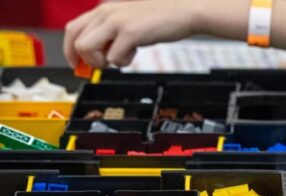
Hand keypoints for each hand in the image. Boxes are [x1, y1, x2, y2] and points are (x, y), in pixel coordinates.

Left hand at [65, 0, 203, 67]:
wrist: (185, 12)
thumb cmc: (160, 19)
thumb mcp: (128, 21)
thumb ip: (110, 34)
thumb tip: (96, 56)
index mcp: (103, 10)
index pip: (72, 30)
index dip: (70, 50)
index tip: (78, 65)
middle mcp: (105, 13)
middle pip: (76, 42)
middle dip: (86, 60)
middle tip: (101, 66)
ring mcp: (116, 22)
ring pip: (86, 49)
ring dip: (101, 62)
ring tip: (121, 58)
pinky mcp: (130, 33)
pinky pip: (113, 57)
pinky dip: (123, 62)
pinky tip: (135, 53)